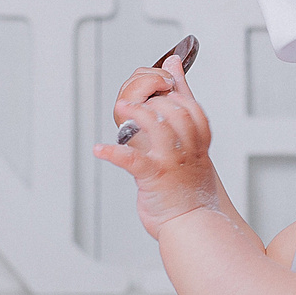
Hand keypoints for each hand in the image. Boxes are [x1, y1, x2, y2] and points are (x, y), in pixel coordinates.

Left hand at [94, 59, 222, 237]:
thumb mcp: (191, 147)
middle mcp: (187, 151)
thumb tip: (174, 68)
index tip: (166, 73)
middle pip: (177, 112)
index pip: (191, 107)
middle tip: (135, 99)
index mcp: (197, 144)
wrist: (192, 225)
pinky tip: (98, 149)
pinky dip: (113, 152)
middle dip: (156, 99)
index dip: (176, 89)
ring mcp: (172, 164)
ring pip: (160, 128)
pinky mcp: (154, 179)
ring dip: (137, 114)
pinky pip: (132, 160)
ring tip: (121, 108)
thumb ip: (182, 110)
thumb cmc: (188, 187)